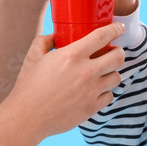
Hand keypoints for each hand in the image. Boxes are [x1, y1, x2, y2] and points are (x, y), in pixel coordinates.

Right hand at [6, 24, 125, 140]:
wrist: (27, 117)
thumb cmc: (28, 86)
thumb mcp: (33, 56)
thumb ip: (45, 41)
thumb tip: (55, 36)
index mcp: (72, 55)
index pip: (102, 36)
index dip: (115, 29)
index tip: (119, 28)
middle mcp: (86, 72)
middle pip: (118, 58)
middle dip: (118, 52)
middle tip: (112, 53)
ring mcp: (91, 91)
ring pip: (116, 77)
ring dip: (111, 73)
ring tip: (103, 73)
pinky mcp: (91, 108)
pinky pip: (109, 96)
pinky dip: (105, 92)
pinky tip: (95, 90)